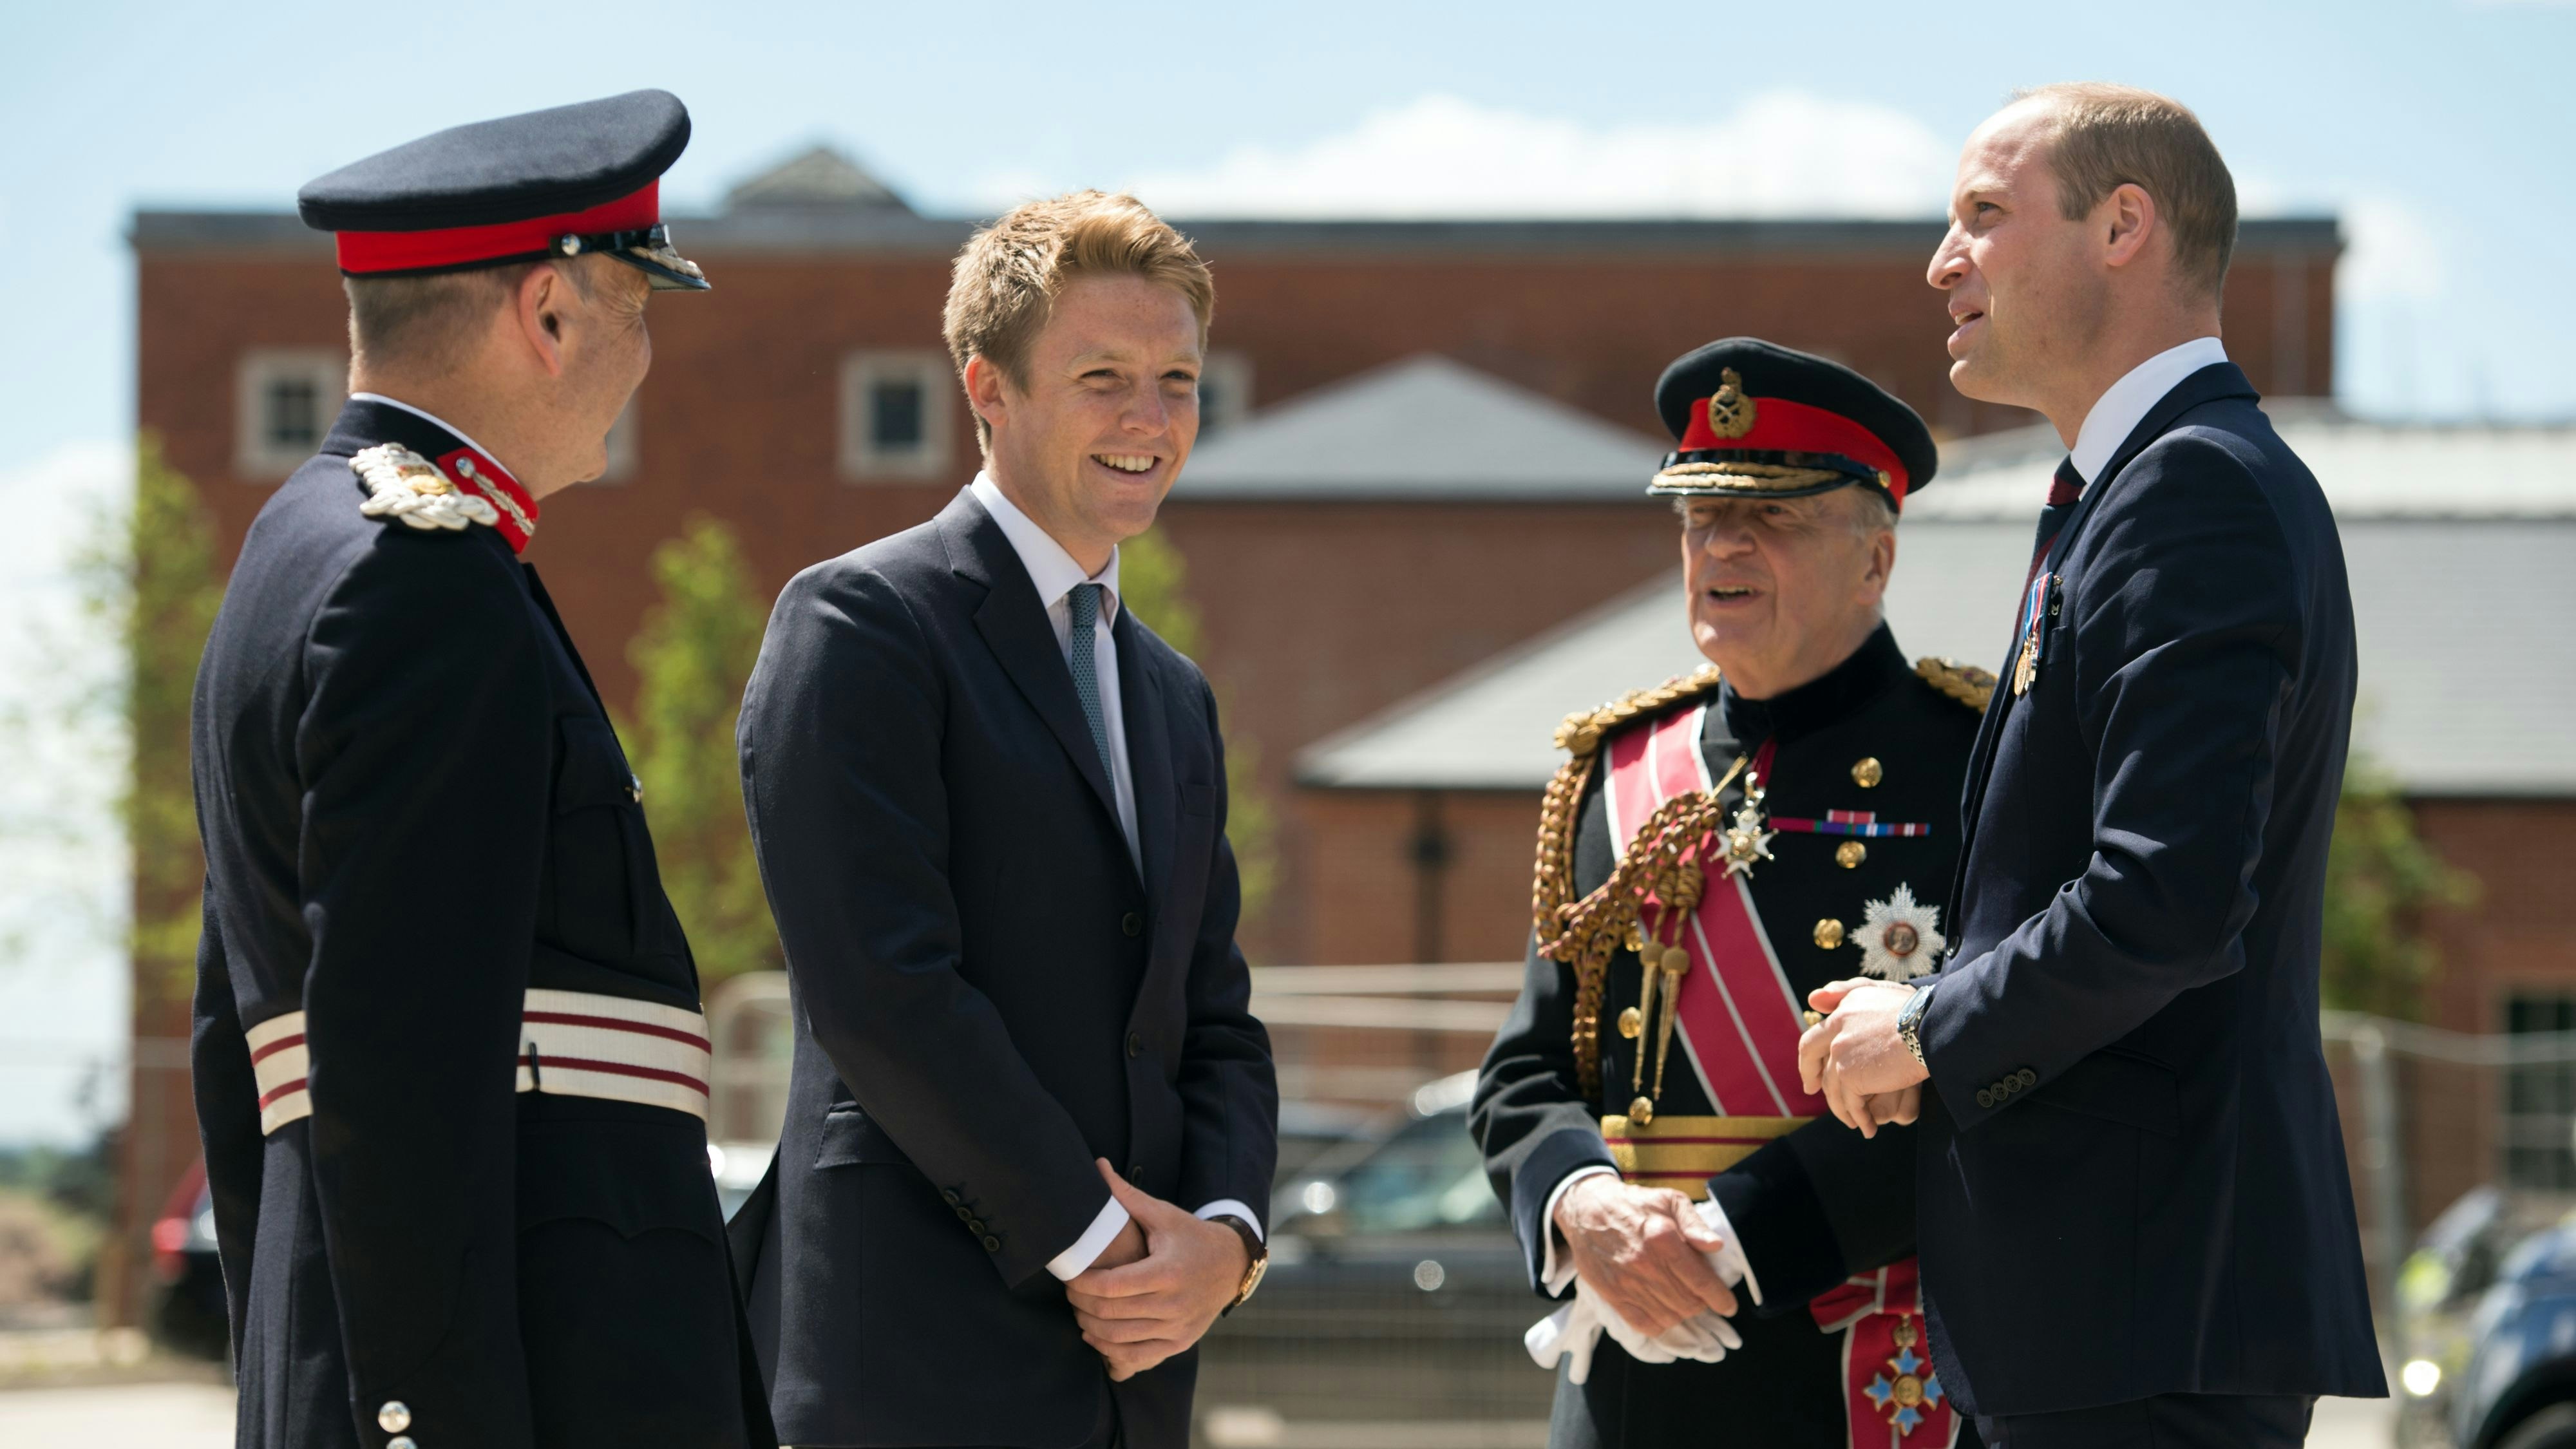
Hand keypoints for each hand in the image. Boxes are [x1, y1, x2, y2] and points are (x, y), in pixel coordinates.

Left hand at [1066, 1160, 1249, 1380]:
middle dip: (1080, 1305)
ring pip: (1118, 1340)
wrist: (1232, 1265)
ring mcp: (1177, 1328)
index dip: (1080, 1283)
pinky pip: (1137, 1358)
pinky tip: (1097, 1335)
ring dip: (1090, 1328)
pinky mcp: (1179, 1343)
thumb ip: (1127, 1196)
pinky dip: (1111, 1350)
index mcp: (1166, 1271)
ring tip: (1080, 1311)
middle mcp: (1173, 1304)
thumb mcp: (1163, 1214)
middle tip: (1069, 1292)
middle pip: (1109, 1314)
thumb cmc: (1190, 1236)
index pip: (1109, 1286)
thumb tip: (1098, 1165)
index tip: (1069, 1275)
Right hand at [1550, 1176, 1737, 1335]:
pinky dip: (1660, 1325)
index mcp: (1663, 1239)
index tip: (1728, 1305)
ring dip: (1682, 1314)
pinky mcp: (1612, 1295)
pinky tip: (1665, 1313)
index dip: (1721, 1299)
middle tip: (1702, 1297)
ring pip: (1669, 1317)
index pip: (1702, 1282)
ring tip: (1683, 1302)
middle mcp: (1645, 1264)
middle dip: (1702, 1304)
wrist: (1586, 1209)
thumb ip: (1695, 1222)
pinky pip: (1644, 1325)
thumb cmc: (1634, 1204)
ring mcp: (1627, 1282)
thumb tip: (1716, 1246)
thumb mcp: (1669, 1199)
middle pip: (1688, 1303)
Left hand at [1797, 979, 1928, 1135]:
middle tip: (1811, 1091)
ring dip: (1843, 1107)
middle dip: (1809, 1074)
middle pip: (1811, 1056)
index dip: (1811, 1053)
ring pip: (1832, 1086)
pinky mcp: (1849, 1074)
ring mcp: (1840, 1050)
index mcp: (1845, 1008)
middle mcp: (1837, 1026)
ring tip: (1855, 1121)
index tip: (1812, 1068)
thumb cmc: (1919, 1011)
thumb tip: (1812, 999)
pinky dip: (1859, 1118)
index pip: (1817, 1034)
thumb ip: (1846, 992)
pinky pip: (1850, 1103)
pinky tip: (1868, 1128)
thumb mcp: (1880, 993)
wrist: (1933, 1027)